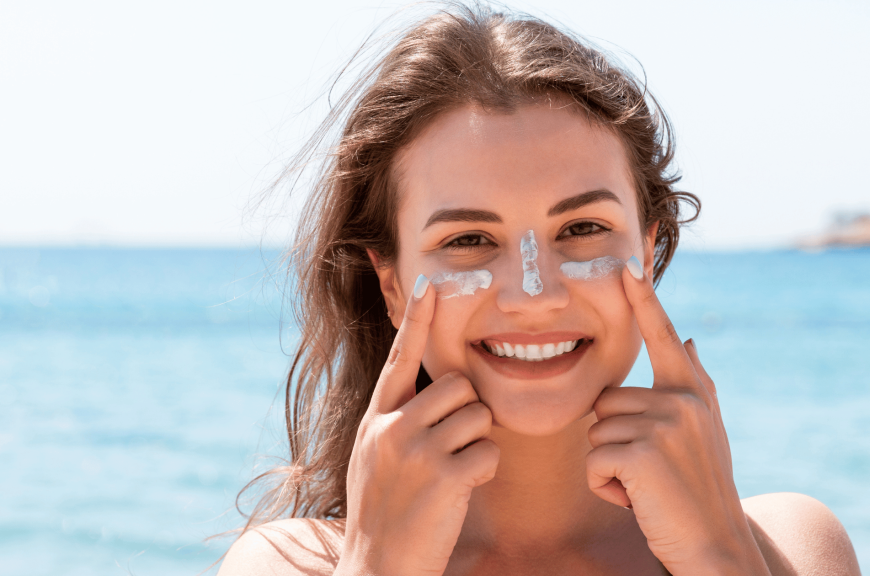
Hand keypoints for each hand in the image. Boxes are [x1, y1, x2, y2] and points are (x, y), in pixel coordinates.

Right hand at [337, 275, 499, 575]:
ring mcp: (416, 452)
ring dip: (477, 443)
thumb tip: (436, 393)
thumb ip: (397, 421)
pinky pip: (488, 452)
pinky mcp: (444, 477)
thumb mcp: (374, 457)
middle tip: (454, 446)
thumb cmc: (384, 512)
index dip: (418, 319)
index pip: (400, 358)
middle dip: (468, 412)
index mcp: (376, 419)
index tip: (432, 283)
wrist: (377, 567)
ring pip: (478, 416)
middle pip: (457, 386)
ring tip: (453, 472)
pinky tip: (462, 489)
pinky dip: (484, 471)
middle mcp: (392, 427)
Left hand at [585, 258, 769, 574]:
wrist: (714, 547)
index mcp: (692, 392)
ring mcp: (664, 424)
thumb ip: (695, 384)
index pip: (664, 337)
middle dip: (614, 442)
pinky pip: (594, 461)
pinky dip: (604, 488)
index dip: (645, 301)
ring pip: (596, 433)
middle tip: (650, 472)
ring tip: (647, 487)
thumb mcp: (706, 433)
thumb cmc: (701, 491)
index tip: (630, 264)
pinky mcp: (643, 452)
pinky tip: (637, 501)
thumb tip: (691, 341)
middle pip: (606, 401)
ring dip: (608, 468)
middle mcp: (681, 400)